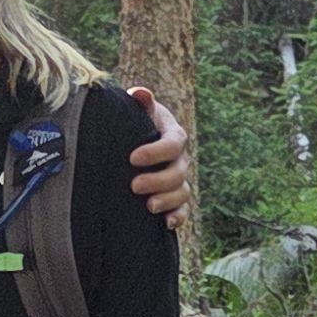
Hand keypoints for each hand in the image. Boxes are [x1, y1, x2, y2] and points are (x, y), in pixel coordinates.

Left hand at [118, 89, 194, 234]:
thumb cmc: (136, 124)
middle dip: (158, 180)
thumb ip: (140, 102)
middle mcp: (180, 159)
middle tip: (134, 185)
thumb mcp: (138, 111)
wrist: (135, 143)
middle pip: (178, 172)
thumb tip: (139, 93)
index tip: (133, 158)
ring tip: (148, 206)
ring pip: (182, 192)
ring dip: (167, 200)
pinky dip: (178, 217)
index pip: (173, 144)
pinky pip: (184, 210)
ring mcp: (179, 180)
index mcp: (174, 135)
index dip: (156, 152)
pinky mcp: (175, 198)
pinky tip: (167, 223)